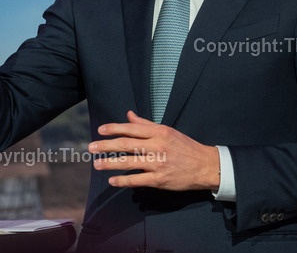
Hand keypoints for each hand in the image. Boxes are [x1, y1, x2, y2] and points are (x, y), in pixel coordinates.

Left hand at [88, 110, 220, 191]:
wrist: (206, 165)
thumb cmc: (185, 146)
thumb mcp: (167, 131)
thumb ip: (146, 124)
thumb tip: (129, 115)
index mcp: (159, 132)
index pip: (131, 128)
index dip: (114, 129)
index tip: (100, 130)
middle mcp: (157, 146)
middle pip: (126, 144)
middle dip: (106, 145)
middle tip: (91, 147)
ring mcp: (158, 164)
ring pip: (129, 162)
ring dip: (110, 163)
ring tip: (96, 164)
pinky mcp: (161, 180)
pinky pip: (138, 180)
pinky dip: (123, 181)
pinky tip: (112, 180)